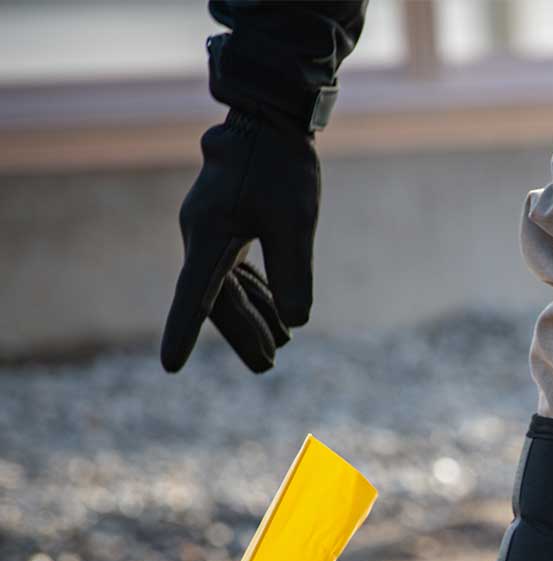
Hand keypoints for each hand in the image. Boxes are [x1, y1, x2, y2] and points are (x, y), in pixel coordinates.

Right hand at [161, 111, 319, 373]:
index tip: (171, 365)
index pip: (193, 296)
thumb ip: (294, 272)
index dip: (183, 332)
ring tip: (279, 349)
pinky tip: (277, 313)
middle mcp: (202, 236)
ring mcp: (214, 229)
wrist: (271, 119)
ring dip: (253, 317)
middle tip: (268, 367)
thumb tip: (298, 321)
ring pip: (229, 286)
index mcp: (209, 237)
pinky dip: (256, 293)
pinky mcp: (229, 222)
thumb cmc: (282, 168)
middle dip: (243, 334)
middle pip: (218, 299)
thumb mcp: (295, 223)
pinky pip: (236, 269)